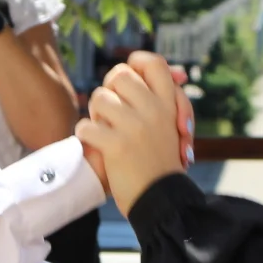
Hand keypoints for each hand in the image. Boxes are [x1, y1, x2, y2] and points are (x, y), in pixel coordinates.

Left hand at [76, 51, 190, 214]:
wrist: (162, 200)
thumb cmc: (163, 161)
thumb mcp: (173, 125)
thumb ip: (169, 98)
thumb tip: (177, 71)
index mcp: (169, 103)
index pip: (152, 62)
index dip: (135, 66)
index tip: (131, 84)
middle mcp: (154, 109)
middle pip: (119, 75)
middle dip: (109, 91)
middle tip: (113, 111)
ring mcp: (135, 126)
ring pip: (99, 98)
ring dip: (96, 114)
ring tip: (105, 130)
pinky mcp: (117, 145)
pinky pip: (86, 126)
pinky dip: (86, 135)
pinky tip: (97, 146)